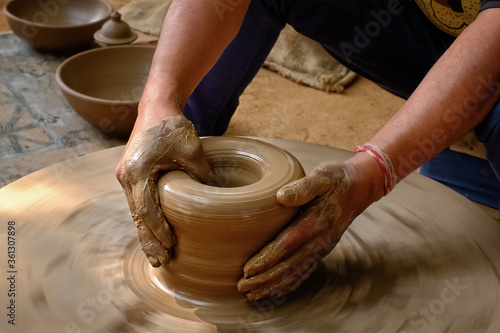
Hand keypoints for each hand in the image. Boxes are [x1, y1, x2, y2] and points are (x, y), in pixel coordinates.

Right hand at [116, 114, 212, 266]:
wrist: (156, 106)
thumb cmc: (172, 126)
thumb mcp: (193, 151)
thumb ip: (203, 176)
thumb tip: (218, 199)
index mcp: (137, 171)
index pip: (146, 210)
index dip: (158, 230)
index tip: (170, 245)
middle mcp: (126, 176)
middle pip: (137, 217)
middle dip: (149, 241)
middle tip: (161, 263)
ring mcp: (125, 176)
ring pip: (136, 212)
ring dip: (146, 233)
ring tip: (157, 256)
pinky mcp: (131, 175)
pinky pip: (138, 203)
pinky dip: (146, 220)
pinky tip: (153, 234)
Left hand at [237, 158, 380, 300]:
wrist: (360, 188)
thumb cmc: (336, 179)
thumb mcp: (322, 177)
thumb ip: (303, 188)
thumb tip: (281, 197)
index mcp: (317, 222)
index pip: (288, 244)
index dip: (268, 259)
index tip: (248, 269)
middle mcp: (320, 240)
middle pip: (289, 265)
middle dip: (265, 279)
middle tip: (242, 287)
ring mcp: (322, 248)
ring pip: (296, 273)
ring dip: (274, 286)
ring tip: (253, 295)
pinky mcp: (323, 250)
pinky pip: (305, 272)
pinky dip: (290, 285)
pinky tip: (275, 291)